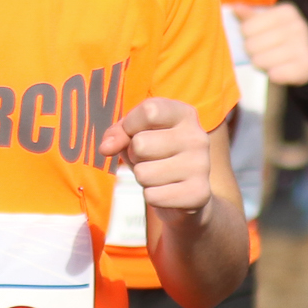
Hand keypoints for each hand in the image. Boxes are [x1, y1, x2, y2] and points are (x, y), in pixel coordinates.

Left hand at [99, 96, 217, 215]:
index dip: (130, 126)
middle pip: (141, 144)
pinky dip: (152, 197)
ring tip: (159, 175)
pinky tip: (167, 191)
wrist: (186, 192)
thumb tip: (106, 147)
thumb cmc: (156, 155)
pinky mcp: (199, 194)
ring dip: (143, 178)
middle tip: (150, 159)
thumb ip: (118, 133)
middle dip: (135, 156)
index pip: (149, 110)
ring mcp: (201, 166)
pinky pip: (152, 196)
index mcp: (184, 114)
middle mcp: (198, 137)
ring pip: (143, 173)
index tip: (134, 134)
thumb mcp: (135, 134)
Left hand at [233, 1, 307, 86]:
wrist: (299, 64)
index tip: (257, 39)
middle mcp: (298, 25)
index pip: (247, 28)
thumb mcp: (263, 25)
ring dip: (261, 65)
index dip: (247, 37)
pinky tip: (277, 73)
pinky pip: (276, 74)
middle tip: (262, 54)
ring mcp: (304, 46)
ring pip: (261, 60)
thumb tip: (236, 8)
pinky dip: (273, 76)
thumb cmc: (276, 41)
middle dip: (252, 53)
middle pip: (252, 44)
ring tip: (268, 63)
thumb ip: (249, 17)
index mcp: (287, 11)